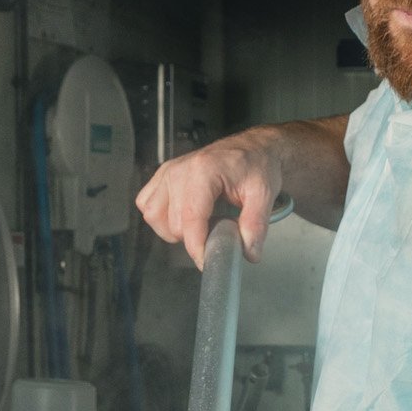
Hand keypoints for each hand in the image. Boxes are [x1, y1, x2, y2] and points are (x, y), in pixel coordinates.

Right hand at [134, 129, 282, 266]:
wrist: (252, 149)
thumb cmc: (257, 167)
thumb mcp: (265, 194)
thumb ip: (256, 225)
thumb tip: (248, 254)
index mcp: (204, 170)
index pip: (190, 219)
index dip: (197, 247)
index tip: (208, 261)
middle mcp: (179, 169)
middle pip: (173, 224)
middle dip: (193, 238)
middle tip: (216, 232)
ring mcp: (168, 171)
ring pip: (154, 216)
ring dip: (173, 230)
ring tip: (199, 225)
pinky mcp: (162, 175)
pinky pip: (147, 205)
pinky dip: (161, 218)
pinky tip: (183, 216)